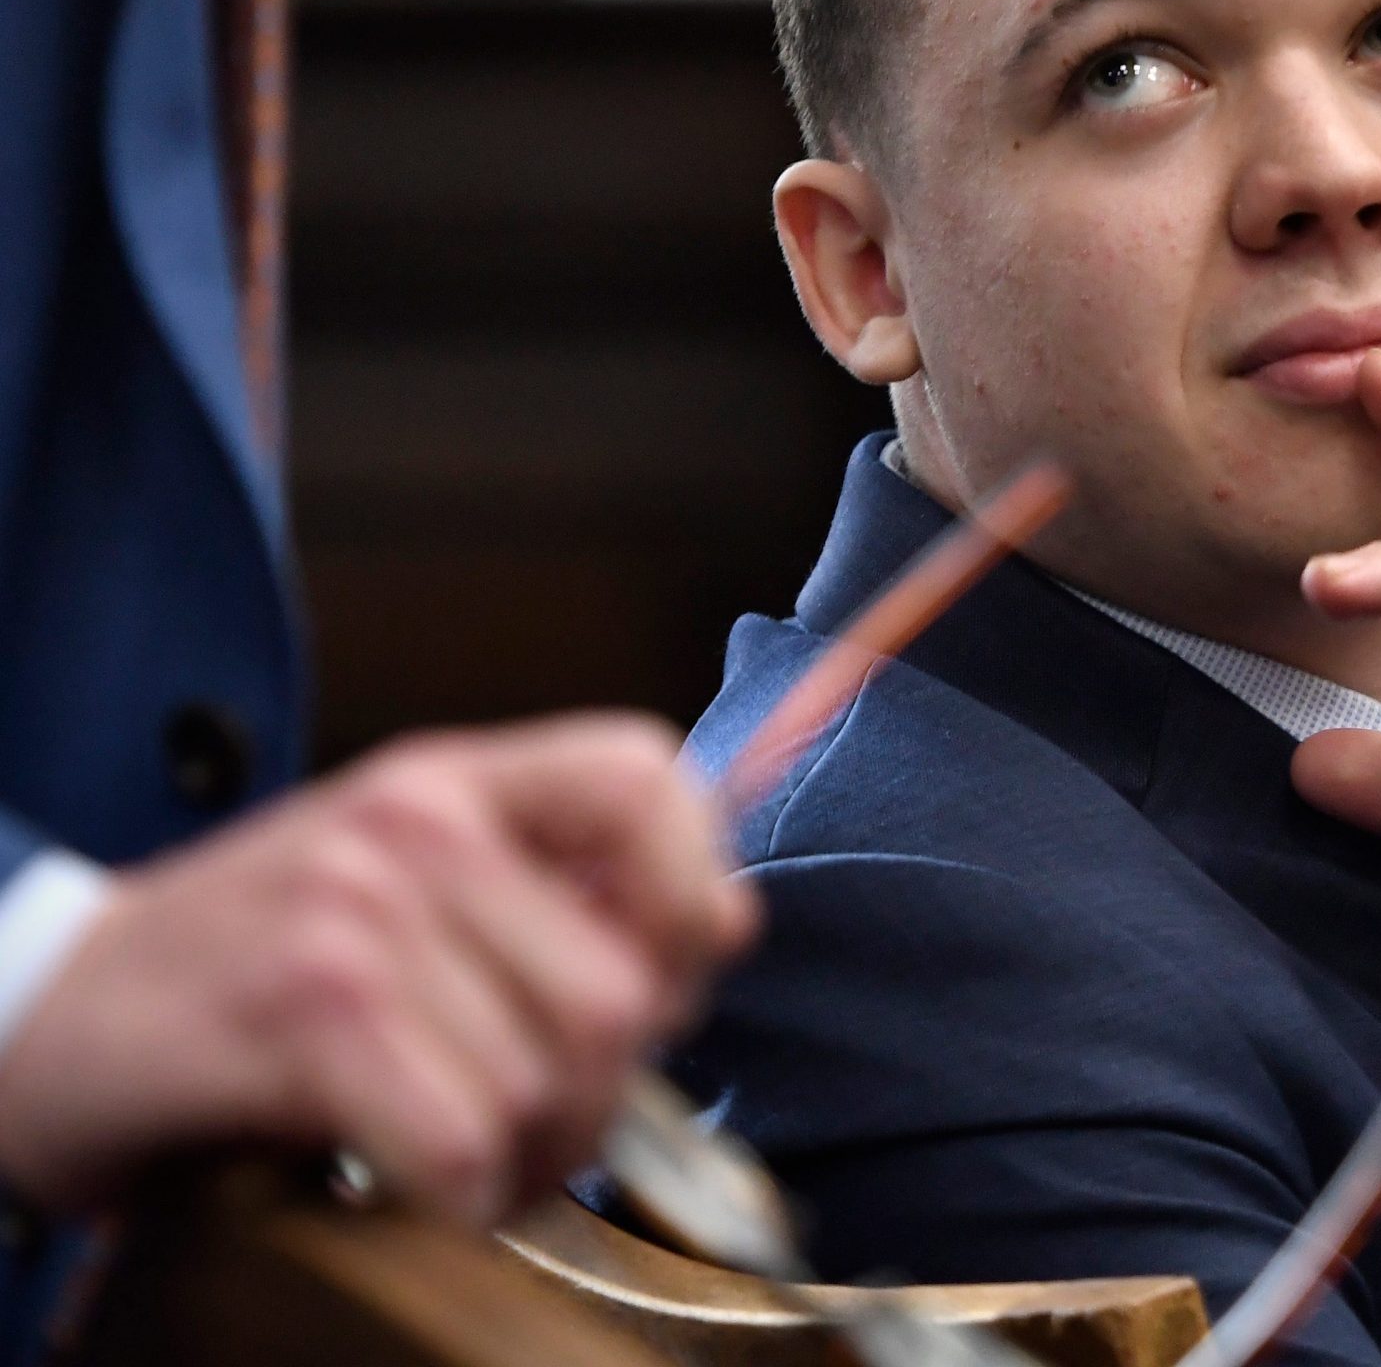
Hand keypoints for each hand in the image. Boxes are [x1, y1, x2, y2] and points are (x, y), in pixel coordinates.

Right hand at [0, 714, 758, 1218]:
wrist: (54, 1015)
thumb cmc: (251, 966)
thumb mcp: (412, 887)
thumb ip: (562, 892)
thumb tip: (727, 924)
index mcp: (456, 778)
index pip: (645, 774)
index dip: (689, 892)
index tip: (663, 976)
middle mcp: (415, 820)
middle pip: (626, 983)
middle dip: (604, 1090)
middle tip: (534, 1117)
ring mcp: (358, 908)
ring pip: (554, 1078)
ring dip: (525, 1155)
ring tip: (457, 1150)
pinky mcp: (302, 1008)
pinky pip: (462, 1136)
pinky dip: (458, 1193)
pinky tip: (411, 1181)